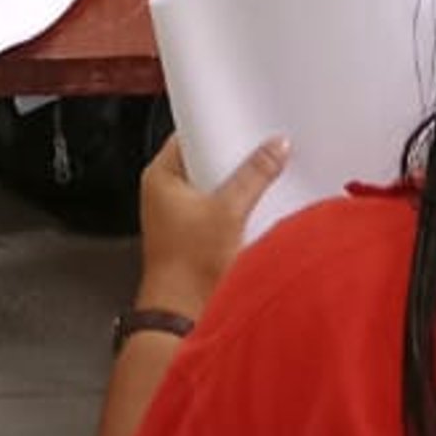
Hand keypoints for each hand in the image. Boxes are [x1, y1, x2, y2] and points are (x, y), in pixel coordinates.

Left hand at [135, 131, 289, 321]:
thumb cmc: (185, 268)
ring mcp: (181, 215)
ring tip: (263, 176)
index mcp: (161, 176)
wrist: (181, 315)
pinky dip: (238, 205)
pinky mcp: (197, 234)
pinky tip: (257, 206)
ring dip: (238, 184)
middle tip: (262, 148)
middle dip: (234, 157)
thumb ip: (254, 175)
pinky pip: (221, 208)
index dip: (218, 125)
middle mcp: (167, 193)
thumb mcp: (227, 211)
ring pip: (216, 185)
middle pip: (207, 159)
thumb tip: (275, 148)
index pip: (190, 133)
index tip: (245, 120)